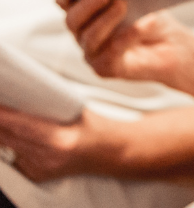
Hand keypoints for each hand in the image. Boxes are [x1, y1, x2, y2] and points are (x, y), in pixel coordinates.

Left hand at [0, 106, 117, 182]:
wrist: (109, 152)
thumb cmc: (95, 127)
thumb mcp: (77, 109)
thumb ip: (49, 104)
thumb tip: (24, 92)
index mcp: (59, 139)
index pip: (20, 125)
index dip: (3, 114)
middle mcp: (47, 156)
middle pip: (8, 137)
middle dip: (1, 122)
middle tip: (2, 106)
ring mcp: (40, 168)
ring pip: (8, 147)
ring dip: (3, 132)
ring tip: (6, 118)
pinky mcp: (36, 174)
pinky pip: (14, 156)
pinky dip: (13, 144)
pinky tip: (20, 135)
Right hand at [56, 0, 193, 86]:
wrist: (172, 45)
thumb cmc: (152, 17)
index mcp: (86, 10)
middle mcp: (83, 31)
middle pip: (72, 19)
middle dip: (86, 5)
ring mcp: (92, 51)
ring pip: (89, 37)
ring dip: (106, 20)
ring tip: (122, 5)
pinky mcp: (105, 68)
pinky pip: (110, 53)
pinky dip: (126, 37)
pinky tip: (141, 26)